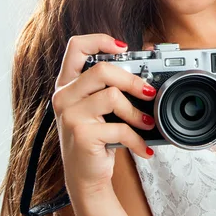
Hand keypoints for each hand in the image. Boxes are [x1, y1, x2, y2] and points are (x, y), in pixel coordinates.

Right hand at [51, 34, 157, 199]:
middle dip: (133, 80)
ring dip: (137, 113)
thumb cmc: (98, 135)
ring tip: (148, 124)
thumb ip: (118, 81)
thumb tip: (151, 50)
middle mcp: (64, 95)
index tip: (124, 47)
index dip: (100, 40)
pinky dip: (137, 139)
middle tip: (149, 93)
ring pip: (112, 96)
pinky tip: (144, 148)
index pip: (76, 47)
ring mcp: (70, 115)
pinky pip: (118, 128)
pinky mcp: (81, 134)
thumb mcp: (104, 105)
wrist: (86, 176)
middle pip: (102, 69)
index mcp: (68, 83)